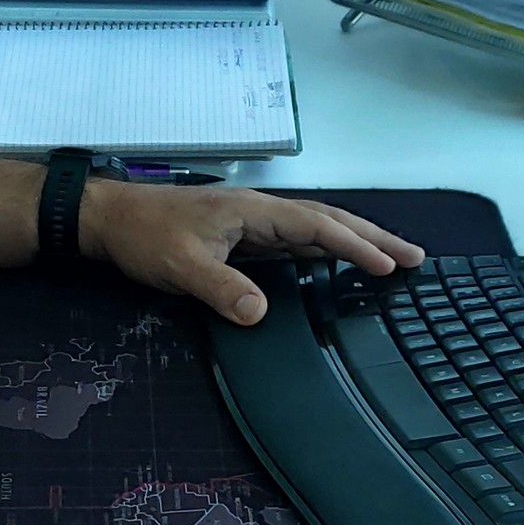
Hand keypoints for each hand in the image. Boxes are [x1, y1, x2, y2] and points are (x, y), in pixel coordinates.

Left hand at [81, 184, 422, 325]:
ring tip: (390, 258)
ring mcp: (253, 222)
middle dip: (373, 237)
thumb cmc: (143, 235)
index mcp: (254, 211)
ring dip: (354, 241)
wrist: (108, 218)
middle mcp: (260, 212)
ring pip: (316, 229)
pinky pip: (297, 239)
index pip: (317, 226)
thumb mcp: (180, 265)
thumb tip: (261, 313)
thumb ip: (222, 287)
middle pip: (328, 221)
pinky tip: (337, 261)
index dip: (355, 245)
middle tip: (414, 258)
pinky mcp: (242, 235)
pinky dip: (326, 248)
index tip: (388, 265)